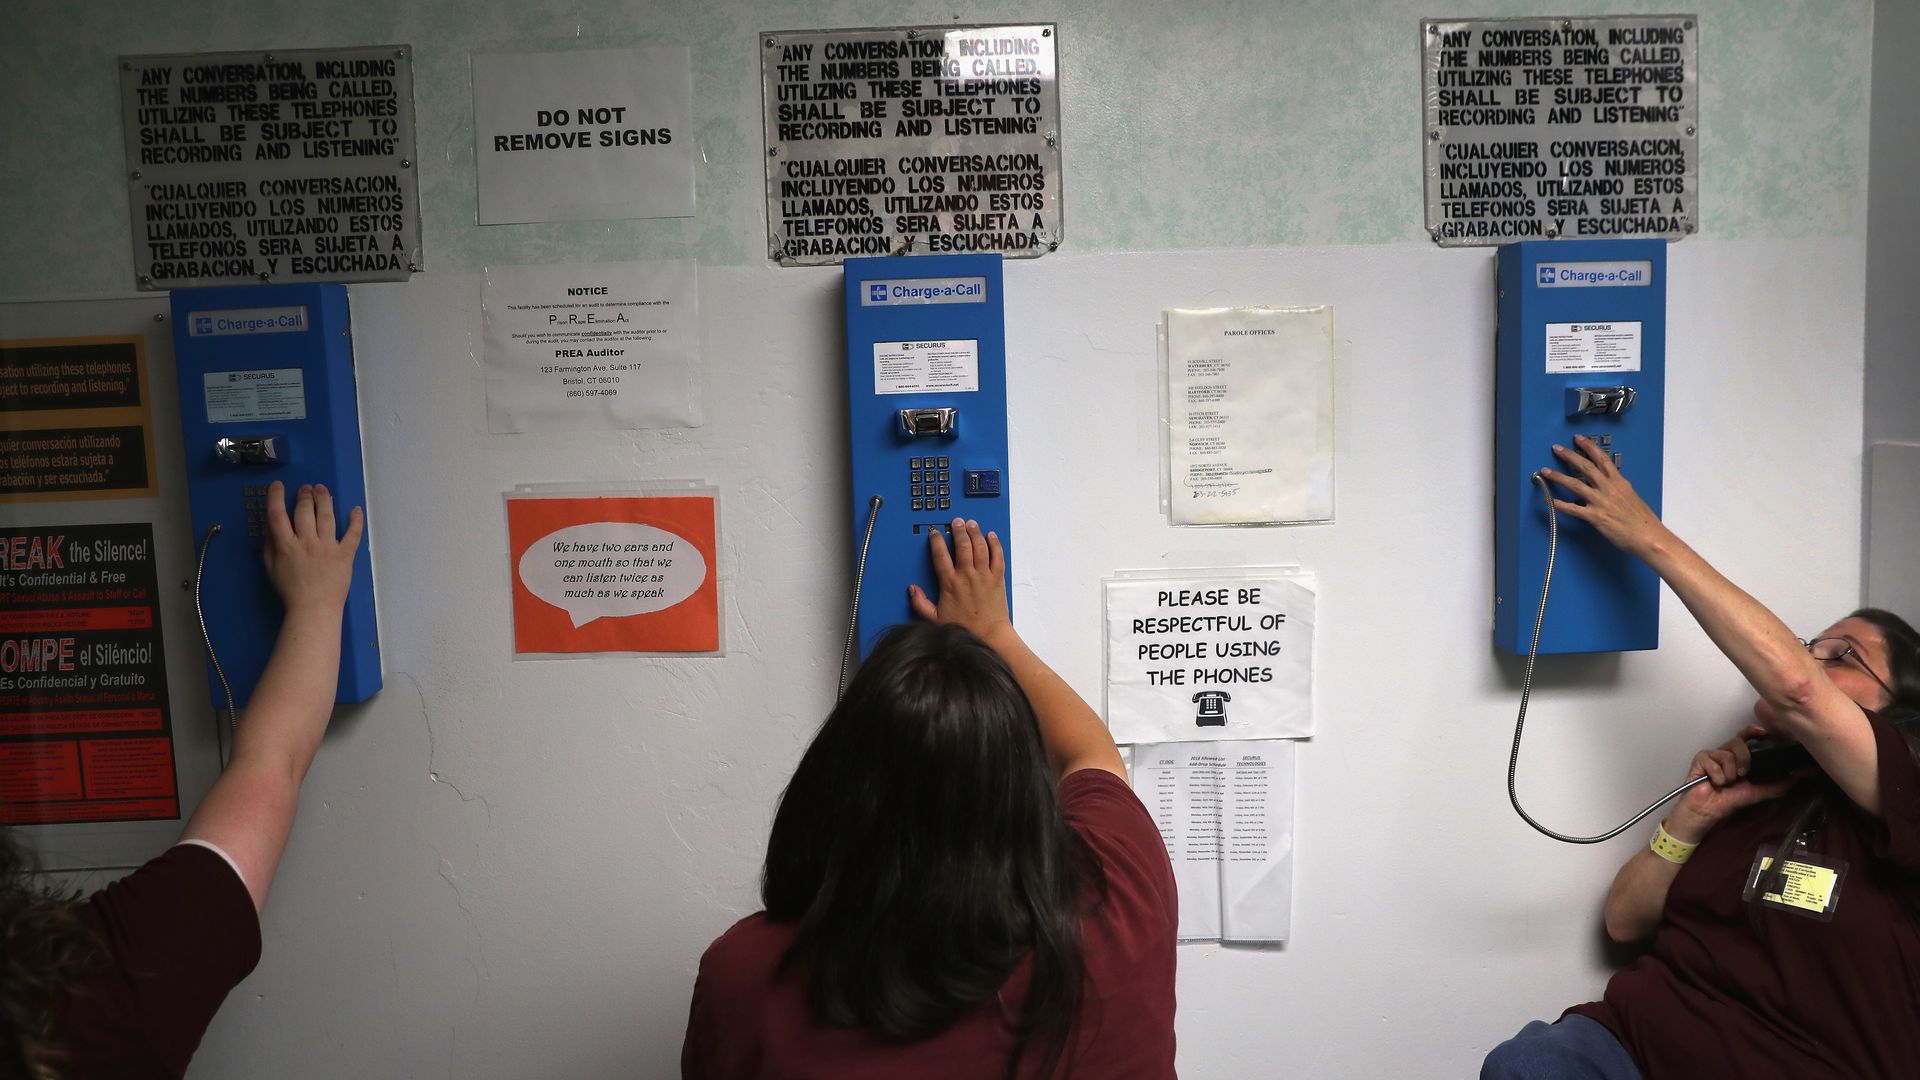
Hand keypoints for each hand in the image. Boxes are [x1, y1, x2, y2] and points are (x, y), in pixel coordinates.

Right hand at [262, 480, 363, 615]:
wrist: (314, 608)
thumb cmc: (291, 591)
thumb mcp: (271, 569)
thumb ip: (270, 546)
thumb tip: (271, 527)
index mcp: (286, 545)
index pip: (278, 515)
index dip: (276, 497)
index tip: (278, 486)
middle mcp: (307, 542)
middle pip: (304, 511)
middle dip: (304, 496)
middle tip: (306, 488)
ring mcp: (328, 547)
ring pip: (326, 516)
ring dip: (324, 499)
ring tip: (322, 489)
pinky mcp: (345, 554)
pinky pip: (353, 534)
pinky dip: (355, 520)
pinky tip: (355, 509)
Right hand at [906, 518, 1010, 644]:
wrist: (989, 635)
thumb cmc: (965, 628)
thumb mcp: (935, 619)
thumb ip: (921, 603)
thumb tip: (912, 590)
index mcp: (950, 583)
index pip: (941, 555)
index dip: (937, 541)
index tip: (935, 534)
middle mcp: (967, 576)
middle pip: (962, 545)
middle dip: (958, 530)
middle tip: (956, 522)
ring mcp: (984, 575)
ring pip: (979, 546)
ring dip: (975, 532)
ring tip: (971, 524)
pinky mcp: (997, 578)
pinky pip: (997, 556)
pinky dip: (995, 544)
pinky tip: (991, 536)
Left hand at [1537, 435, 1667, 557]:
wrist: (1648, 536)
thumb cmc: (1642, 520)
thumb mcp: (1632, 496)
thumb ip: (1619, 488)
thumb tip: (1611, 484)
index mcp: (1619, 482)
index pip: (1602, 459)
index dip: (1589, 447)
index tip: (1579, 438)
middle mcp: (1609, 488)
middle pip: (1585, 467)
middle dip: (1569, 455)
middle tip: (1557, 448)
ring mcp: (1601, 502)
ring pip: (1575, 484)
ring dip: (1558, 477)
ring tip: (1546, 472)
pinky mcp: (1596, 516)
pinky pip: (1573, 509)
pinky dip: (1559, 504)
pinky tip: (1549, 500)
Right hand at [1666, 723, 1798, 840]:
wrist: (1710, 810)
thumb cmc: (1731, 799)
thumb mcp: (1760, 791)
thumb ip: (1780, 784)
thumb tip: (1803, 775)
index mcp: (1740, 755)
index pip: (1746, 735)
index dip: (1753, 730)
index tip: (1762, 733)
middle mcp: (1726, 751)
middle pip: (1738, 742)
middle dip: (1743, 759)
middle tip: (1742, 775)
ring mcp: (1712, 754)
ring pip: (1727, 754)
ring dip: (1730, 773)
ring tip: (1725, 783)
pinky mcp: (1700, 759)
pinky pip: (1714, 762)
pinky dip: (1718, 777)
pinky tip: (1714, 783)